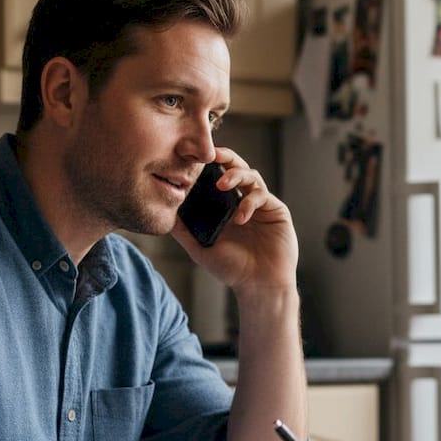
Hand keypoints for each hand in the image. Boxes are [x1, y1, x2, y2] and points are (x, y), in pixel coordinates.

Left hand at [170, 147, 297, 296]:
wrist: (259, 286)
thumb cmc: (232, 269)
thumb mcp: (200, 249)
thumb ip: (184, 231)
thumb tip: (164, 214)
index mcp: (227, 205)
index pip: (217, 175)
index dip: (208, 164)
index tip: (193, 157)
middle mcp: (244, 200)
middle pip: (236, 166)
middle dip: (225, 157)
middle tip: (211, 154)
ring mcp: (261, 204)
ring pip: (251, 175)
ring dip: (235, 175)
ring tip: (221, 184)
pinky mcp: (276, 210)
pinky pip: (262, 196)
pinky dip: (249, 202)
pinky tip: (240, 218)